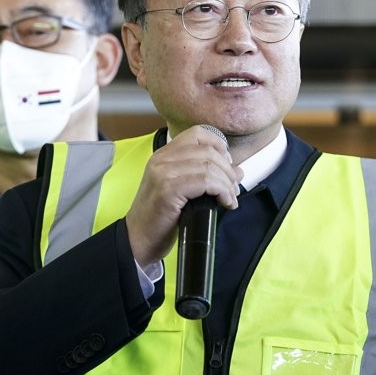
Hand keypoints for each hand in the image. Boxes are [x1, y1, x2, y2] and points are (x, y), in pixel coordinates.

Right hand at [126, 126, 242, 265]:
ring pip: (209, 166)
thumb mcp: (182, 191)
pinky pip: (205, 181)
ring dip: (227, 183)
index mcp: (163, 156)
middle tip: (233, 188)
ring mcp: (163, 173)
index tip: (228, 164)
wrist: (137, 240)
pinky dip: (221, 191)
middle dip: (228, 170)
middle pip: (207, 151)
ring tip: (230, 198)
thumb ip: (206, 177)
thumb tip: (238, 172)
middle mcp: (161, 160)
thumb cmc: (159, 218)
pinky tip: (225, 202)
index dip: (219, 145)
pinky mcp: (168, 190)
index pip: (197, 134)